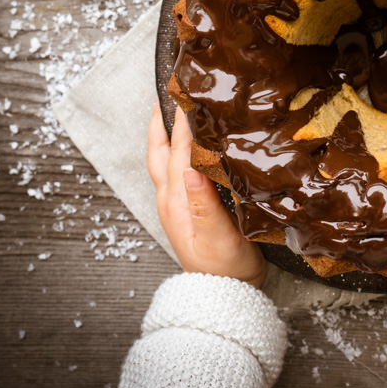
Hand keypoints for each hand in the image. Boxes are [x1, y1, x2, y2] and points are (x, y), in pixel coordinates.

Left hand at [147, 103, 266, 287]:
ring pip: (163, 159)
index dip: (184, 121)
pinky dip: (176, 149)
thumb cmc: (226, 268)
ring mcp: (176, 204)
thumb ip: (205, 204)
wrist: (225, 295)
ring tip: (171, 110)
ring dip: (165, 132)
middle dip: (162, 120)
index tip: (189, 93)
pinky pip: (174, 170)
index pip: (180, 150)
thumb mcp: (219, 237)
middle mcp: (172, 198)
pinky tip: (189, 144)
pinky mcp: (185, 209)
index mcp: (179, 200)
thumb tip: (192, 171)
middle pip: (160, 150)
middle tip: (169, 92)